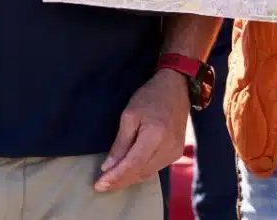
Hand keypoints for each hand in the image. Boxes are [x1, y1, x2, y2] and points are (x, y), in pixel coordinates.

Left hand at [96, 68, 189, 192]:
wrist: (176, 89)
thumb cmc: (150, 97)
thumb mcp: (129, 116)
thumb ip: (120, 143)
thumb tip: (108, 167)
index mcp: (155, 135)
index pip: (132, 164)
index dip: (115, 177)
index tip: (99, 186)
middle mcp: (168, 148)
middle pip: (140, 172)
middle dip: (120, 181)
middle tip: (101, 186)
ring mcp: (175, 152)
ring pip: (148, 173)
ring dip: (129, 179)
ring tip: (112, 182)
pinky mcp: (177, 153)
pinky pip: (155, 169)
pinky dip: (140, 172)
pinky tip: (129, 173)